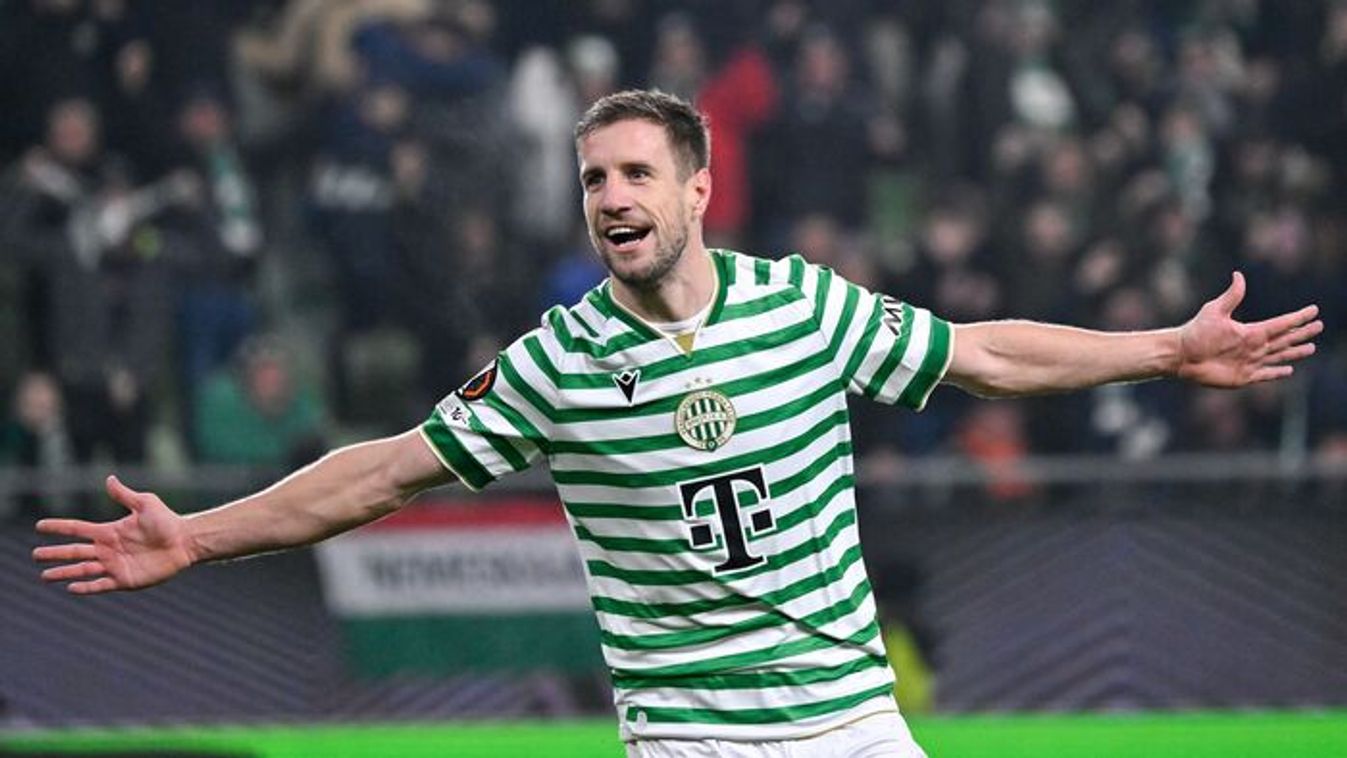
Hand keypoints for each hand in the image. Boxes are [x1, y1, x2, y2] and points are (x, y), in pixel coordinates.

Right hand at [33, 476, 196, 593]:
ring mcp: (115, 565)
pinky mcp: (125, 580)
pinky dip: (86, 587)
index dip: (58, 527)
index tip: (39, 526)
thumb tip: (109, 479)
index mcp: (109, 531)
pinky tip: (71, 587)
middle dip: (54, 553)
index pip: (77, 529)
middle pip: (74, 551)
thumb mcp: (145, 504)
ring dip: (63, 572)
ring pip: (82, 570)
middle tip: (35, 555)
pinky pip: (100, 585)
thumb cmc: (167, 521)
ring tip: (44, 576)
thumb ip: (124, 495)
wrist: (184, 542)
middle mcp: (108, 549)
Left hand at [1177, 272, 1322, 387]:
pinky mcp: (1243, 377)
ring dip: (1295, 353)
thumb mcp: (1215, 312)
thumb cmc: (1195, 332)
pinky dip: (1277, 373)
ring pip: (1279, 356)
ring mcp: (1250, 362)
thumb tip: (1238, 274)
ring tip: (1311, 348)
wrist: (1181, 355)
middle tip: (1319, 327)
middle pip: (1285, 340)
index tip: (1313, 310)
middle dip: (1302, 334)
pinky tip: (1289, 370)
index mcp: (1251, 331)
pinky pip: (1265, 374)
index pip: (1281, 324)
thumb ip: (1231, 296)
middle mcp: (1253, 346)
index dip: (1298, 318)